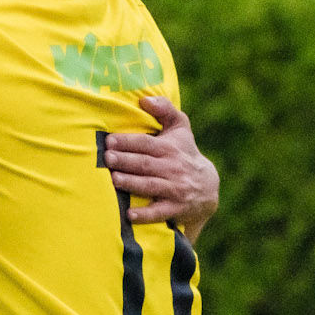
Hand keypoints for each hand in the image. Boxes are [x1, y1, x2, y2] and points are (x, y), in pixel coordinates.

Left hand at [104, 96, 219, 240]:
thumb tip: (144, 99)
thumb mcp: (180, 128)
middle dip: (126, 161)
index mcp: (169, 148)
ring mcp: (174, 189)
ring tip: (114, 180)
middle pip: (145, 164)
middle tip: (107, 158)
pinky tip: (129, 215)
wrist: (207, 186)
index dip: (128, 142)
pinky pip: (159, 212)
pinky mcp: (175, 209)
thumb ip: (165, 109)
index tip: (109, 141)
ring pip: (150, 186)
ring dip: (132, 183)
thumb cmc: (183, 152)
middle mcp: (172, 168)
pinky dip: (145, 215)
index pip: (146, 144)